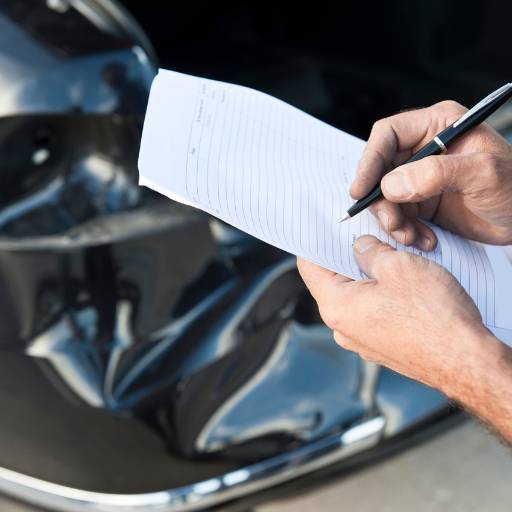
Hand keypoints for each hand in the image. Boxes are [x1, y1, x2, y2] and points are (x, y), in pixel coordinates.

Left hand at [297, 235, 488, 391]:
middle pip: (334, 281)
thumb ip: (370, 250)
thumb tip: (360, 246)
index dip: (318, 241)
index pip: (310, 266)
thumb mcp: (398, 266)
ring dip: (371, 276)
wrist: (467, 362)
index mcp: (336, 307)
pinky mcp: (382, 347)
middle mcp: (343, 328)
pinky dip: (383, 296)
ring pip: (357, 297)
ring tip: (394, 260)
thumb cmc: (434, 317)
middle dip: (350, 257)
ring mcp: (362, 341)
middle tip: (369, 237)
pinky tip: (405, 286)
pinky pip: (373, 313)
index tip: (328, 227)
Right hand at [350, 100, 511, 249]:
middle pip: (380, 170)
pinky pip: (399, 216)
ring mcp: (421, 177)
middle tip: (392, 223)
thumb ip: (435, 174)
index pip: (388, 135)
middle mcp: (424, 149)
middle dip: (381, 200)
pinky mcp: (422, 202)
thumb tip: (391, 185)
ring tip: (411, 236)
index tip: (361, 190)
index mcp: (437, 126)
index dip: (370, 161)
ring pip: (386, 197)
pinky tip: (425, 240)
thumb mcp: (483, 173)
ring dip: (393, 221)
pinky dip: (406, 231)